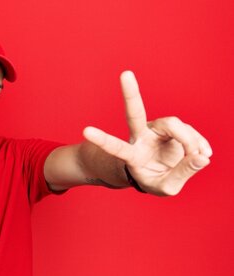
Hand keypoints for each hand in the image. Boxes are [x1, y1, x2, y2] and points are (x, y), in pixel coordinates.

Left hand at [83, 71, 211, 195]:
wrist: (162, 174)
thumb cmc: (156, 181)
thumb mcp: (167, 187)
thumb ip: (183, 173)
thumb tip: (202, 158)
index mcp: (131, 155)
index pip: (115, 147)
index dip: (102, 139)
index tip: (86, 131)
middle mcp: (140, 136)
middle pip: (135, 113)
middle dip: (130, 92)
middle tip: (125, 74)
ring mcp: (156, 129)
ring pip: (175, 125)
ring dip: (191, 143)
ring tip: (198, 159)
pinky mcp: (171, 127)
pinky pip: (189, 131)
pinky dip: (199, 144)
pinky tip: (203, 155)